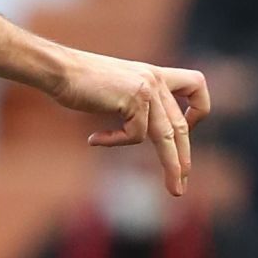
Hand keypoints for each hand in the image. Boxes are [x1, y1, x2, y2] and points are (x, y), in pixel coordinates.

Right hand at [48, 48, 210, 197]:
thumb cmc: (77, 81)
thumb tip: (139, 129)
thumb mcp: (114, 88)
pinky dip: (114, 141)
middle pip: (180, 125)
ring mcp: (146, 89)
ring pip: (166, 136)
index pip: (195, 85)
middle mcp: (155, 79)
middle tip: (183, 183)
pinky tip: (94, 139)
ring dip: (171, 165)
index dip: (198, 109)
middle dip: (183, 158)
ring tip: (174, 189)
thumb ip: (132, 101)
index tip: (188, 126)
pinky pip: (134, 135)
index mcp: (154, 74)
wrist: (59, 68)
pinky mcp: (134, 100)